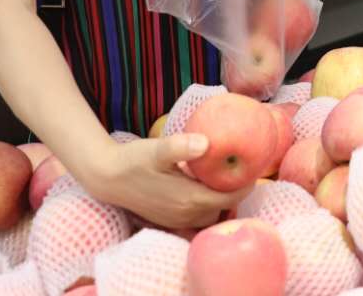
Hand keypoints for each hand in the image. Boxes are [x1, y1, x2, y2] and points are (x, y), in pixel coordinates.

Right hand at [75, 134, 245, 229]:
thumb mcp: (157, 150)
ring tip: (226, 176)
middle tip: (243, 169)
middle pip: (223, 208)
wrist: (106, 177)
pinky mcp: (169, 219)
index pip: (229, 198)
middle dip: (236, 192)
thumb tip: (206, 142)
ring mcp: (177, 219)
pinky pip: (197, 216)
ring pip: (210, 214)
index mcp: (189, 199)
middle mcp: (186, 215)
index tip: (255, 167)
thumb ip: (180, 146)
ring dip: (221, 199)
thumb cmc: (133, 161)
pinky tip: (204, 185)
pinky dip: (206, 204)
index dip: (246, 184)